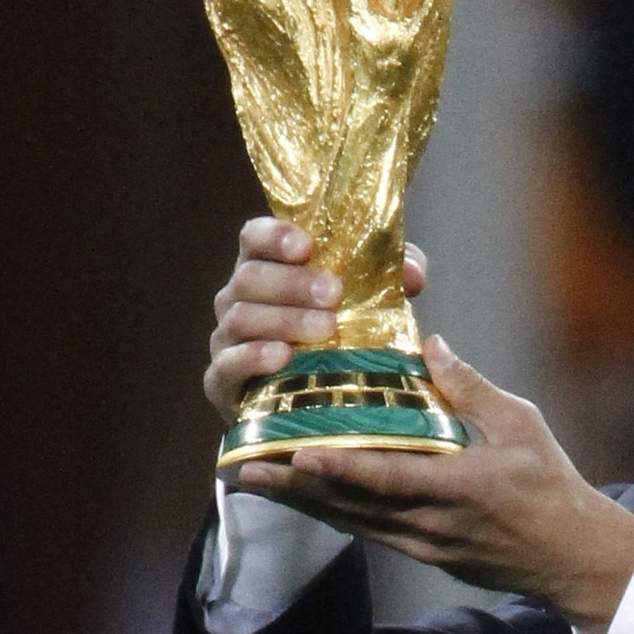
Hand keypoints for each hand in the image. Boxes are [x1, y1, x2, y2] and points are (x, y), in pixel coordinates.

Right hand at [204, 217, 427, 424]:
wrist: (315, 398)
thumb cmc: (340, 332)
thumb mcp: (370, 296)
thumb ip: (393, 273)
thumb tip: (412, 274)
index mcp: (266, 266)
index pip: (253, 236)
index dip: (274, 235)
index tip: (307, 245)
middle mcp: (237, 298)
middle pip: (249, 277)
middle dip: (292, 283)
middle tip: (334, 293)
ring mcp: (226, 339)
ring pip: (241, 318)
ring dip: (284, 320)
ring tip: (325, 328)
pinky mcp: (222, 381)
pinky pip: (226, 366)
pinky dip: (252, 358)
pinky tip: (282, 357)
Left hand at [236, 336, 633, 633]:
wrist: (569, 556)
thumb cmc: (550, 484)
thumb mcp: (521, 426)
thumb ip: (470, 388)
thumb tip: (428, 344)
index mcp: (459, 487)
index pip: (388, 479)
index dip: (340, 469)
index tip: (296, 455)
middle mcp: (430, 523)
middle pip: (350, 506)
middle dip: (293, 488)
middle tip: (242, 467)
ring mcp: (423, 544)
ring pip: (350, 521)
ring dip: (300, 502)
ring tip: (253, 481)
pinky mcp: (422, 553)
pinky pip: (366, 530)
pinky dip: (331, 512)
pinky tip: (302, 497)